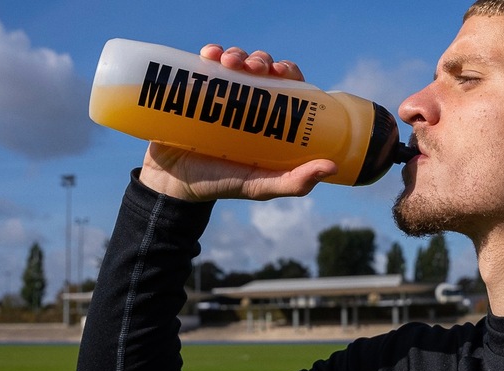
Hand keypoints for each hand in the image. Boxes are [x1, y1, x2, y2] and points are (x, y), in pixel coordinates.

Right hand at [138, 45, 336, 201]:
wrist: (172, 182)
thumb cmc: (222, 184)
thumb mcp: (260, 186)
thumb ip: (294, 182)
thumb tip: (331, 167)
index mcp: (270, 119)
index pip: (288, 85)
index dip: (289, 71)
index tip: (281, 71)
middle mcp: (249, 102)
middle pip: (262, 68)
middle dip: (261, 60)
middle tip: (255, 67)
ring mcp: (221, 93)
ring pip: (236, 61)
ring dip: (238, 53)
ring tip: (230, 62)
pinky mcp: (195, 89)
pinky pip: (205, 62)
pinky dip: (211, 52)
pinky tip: (210, 54)